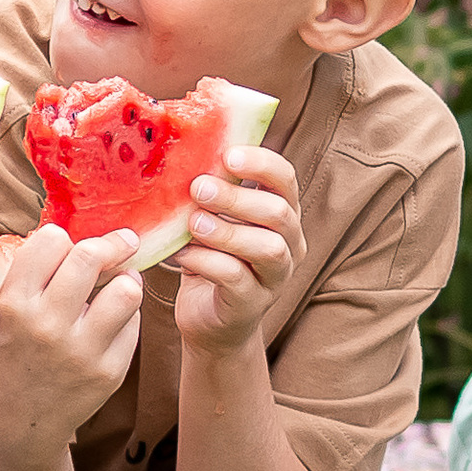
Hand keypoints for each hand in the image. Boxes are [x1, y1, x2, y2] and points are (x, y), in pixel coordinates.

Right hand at [0, 224, 142, 460]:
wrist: (13, 429)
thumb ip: (5, 275)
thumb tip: (38, 238)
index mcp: (13, 305)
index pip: (51, 241)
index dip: (61, 237)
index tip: (70, 242)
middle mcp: (48, 325)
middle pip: (92, 257)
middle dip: (110, 243)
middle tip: (122, 241)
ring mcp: (82, 351)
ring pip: (126, 290)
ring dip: (125, 279)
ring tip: (120, 281)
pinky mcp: (109, 372)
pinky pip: (133, 325)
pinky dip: (126, 315)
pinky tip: (112, 319)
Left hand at [172, 145, 303, 356]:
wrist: (209, 320)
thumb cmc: (210, 257)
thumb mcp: (213, 219)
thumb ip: (210, 191)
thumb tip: (183, 149)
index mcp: (281, 213)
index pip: (286, 179)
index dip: (261, 163)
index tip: (227, 155)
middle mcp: (289, 243)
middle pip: (277, 212)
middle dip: (236, 197)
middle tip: (198, 188)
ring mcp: (276, 277)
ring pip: (267, 247)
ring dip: (226, 231)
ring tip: (192, 224)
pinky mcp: (253, 303)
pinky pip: (238, 278)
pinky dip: (207, 261)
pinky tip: (182, 254)